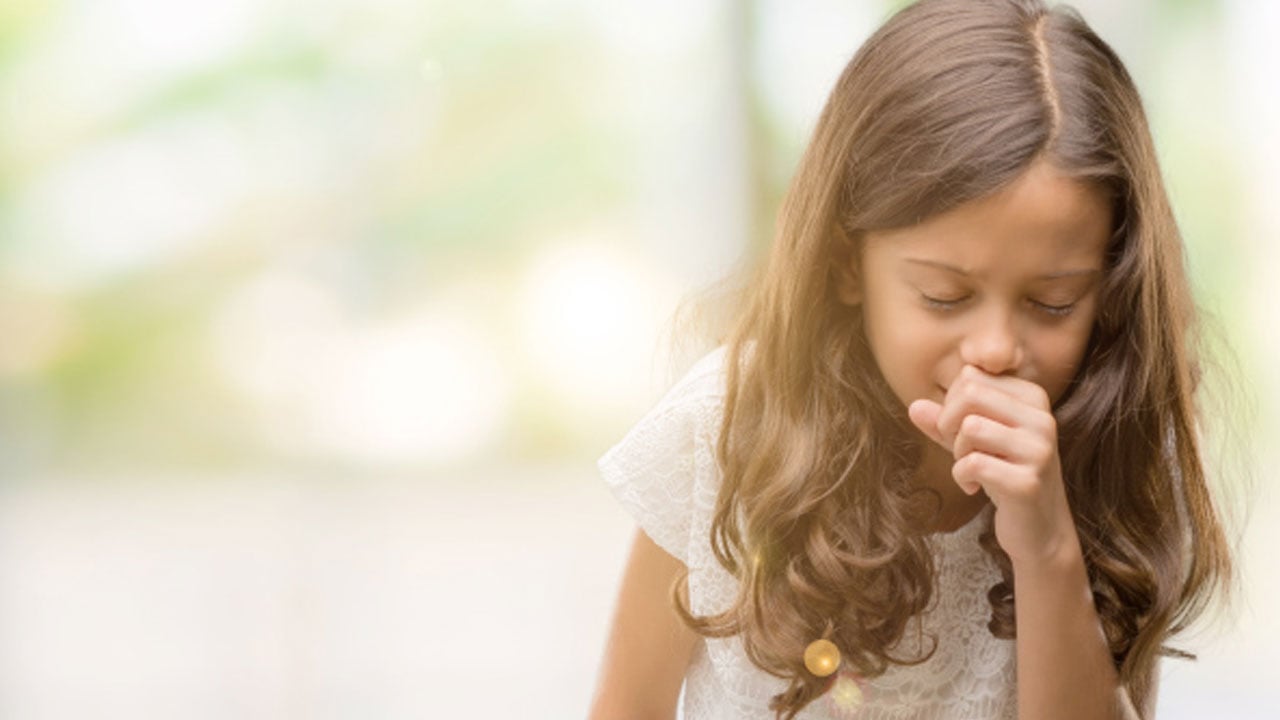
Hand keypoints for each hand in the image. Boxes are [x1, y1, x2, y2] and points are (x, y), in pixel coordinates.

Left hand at [907, 365, 1079, 565]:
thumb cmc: (1004, 476)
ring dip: (958, 452)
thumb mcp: (973, 442)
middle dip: (950, 422)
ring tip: (972, 467)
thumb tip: (914, 407)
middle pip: (970, 393)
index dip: (952, 404)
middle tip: (959, 449)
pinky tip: (974, 488)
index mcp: (1033, 398)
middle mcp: (1042, 418)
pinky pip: (972, 464)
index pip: (971, 377)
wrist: (1039, 529)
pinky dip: (961, 476)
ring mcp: (1039, 450)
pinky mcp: (1027, 482)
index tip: (963, 431)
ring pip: (970, 427)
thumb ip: (945, 422)